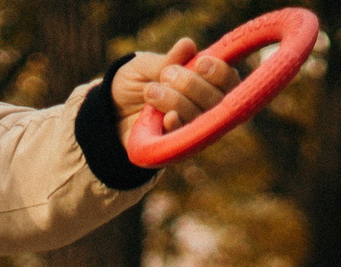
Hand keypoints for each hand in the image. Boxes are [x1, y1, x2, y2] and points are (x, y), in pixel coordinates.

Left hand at [112, 38, 240, 150]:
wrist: (111, 109)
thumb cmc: (135, 83)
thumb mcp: (147, 66)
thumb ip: (168, 60)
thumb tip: (187, 46)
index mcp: (206, 83)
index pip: (229, 81)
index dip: (220, 72)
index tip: (200, 62)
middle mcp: (205, 109)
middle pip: (216, 100)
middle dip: (191, 84)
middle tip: (166, 75)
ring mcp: (191, 130)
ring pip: (199, 117)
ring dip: (176, 100)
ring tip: (151, 91)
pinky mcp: (174, 146)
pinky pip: (184, 139)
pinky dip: (177, 124)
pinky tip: (167, 117)